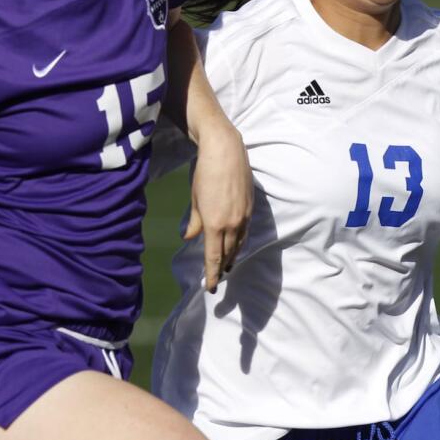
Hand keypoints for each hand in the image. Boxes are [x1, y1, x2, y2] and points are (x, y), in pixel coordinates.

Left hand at [183, 124, 251, 292]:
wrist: (226, 151)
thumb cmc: (205, 174)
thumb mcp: (195, 200)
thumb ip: (194, 222)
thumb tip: (189, 237)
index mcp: (216, 224)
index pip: (214, 258)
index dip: (212, 275)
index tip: (210, 288)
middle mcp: (233, 224)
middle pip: (228, 254)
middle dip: (222, 268)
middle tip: (216, 280)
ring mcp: (244, 216)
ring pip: (239, 244)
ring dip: (232, 257)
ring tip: (226, 267)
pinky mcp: (251, 207)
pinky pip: (246, 232)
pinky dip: (240, 243)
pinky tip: (236, 245)